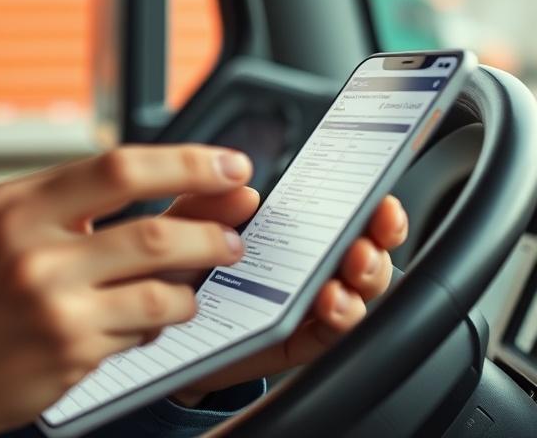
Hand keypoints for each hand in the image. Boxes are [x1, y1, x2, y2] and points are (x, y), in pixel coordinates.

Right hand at [0, 145, 252, 435]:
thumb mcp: (18, 229)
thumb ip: (90, 206)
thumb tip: (183, 179)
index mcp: (17, 202)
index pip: (118, 167)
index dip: (186, 163)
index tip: (229, 164)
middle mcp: (32, 245)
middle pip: (153, 229)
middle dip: (212, 225)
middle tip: (238, 225)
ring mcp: (52, 299)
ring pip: (162, 283)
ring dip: (199, 274)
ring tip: (209, 266)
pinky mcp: (71, 345)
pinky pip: (147, 324)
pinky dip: (167, 315)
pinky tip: (160, 311)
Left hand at [169, 194, 408, 403]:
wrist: (157, 319)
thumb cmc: (179, 264)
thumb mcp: (183, 227)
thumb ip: (207, 206)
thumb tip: (246, 194)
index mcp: (292, 229)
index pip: (348, 214)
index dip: (373, 210)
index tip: (380, 202)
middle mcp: (310, 265)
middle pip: (366, 256)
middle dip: (375, 251)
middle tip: (361, 248)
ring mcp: (306, 305)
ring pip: (356, 296)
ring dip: (359, 289)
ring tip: (339, 286)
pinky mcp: (294, 343)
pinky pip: (327, 336)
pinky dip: (336, 323)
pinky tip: (327, 308)